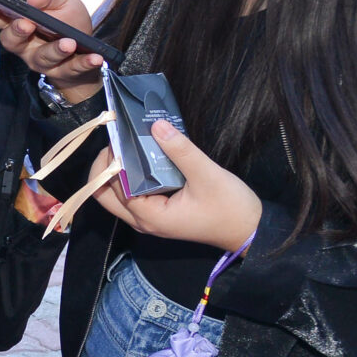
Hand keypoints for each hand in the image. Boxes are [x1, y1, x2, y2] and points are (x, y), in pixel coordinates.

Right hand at [0, 0, 105, 95]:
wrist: (90, 50)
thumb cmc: (68, 21)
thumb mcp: (63, 0)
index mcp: (19, 24)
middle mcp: (25, 45)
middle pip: (11, 41)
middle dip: (16, 32)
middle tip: (26, 24)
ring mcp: (42, 61)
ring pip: (41, 58)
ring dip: (54, 50)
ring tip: (69, 43)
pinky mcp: (64, 72)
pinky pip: (72, 69)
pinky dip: (84, 63)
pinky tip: (95, 58)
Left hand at [90, 122, 261, 250]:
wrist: (251, 230)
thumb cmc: (230, 207)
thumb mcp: (207, 175)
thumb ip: (181, 151)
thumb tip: (156, 125)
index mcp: (150, 216)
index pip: (112, 187)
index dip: (110, 161)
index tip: (121, 137)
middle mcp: (143, 221)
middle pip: (105, 194)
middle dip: (106, 166)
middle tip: (121, 140)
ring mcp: (149, 219)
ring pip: (117, 194)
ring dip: (118, 171)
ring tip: (130, 144)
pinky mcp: (159, 214)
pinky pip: (134, 194)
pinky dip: (132, 177)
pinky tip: (144, 156)